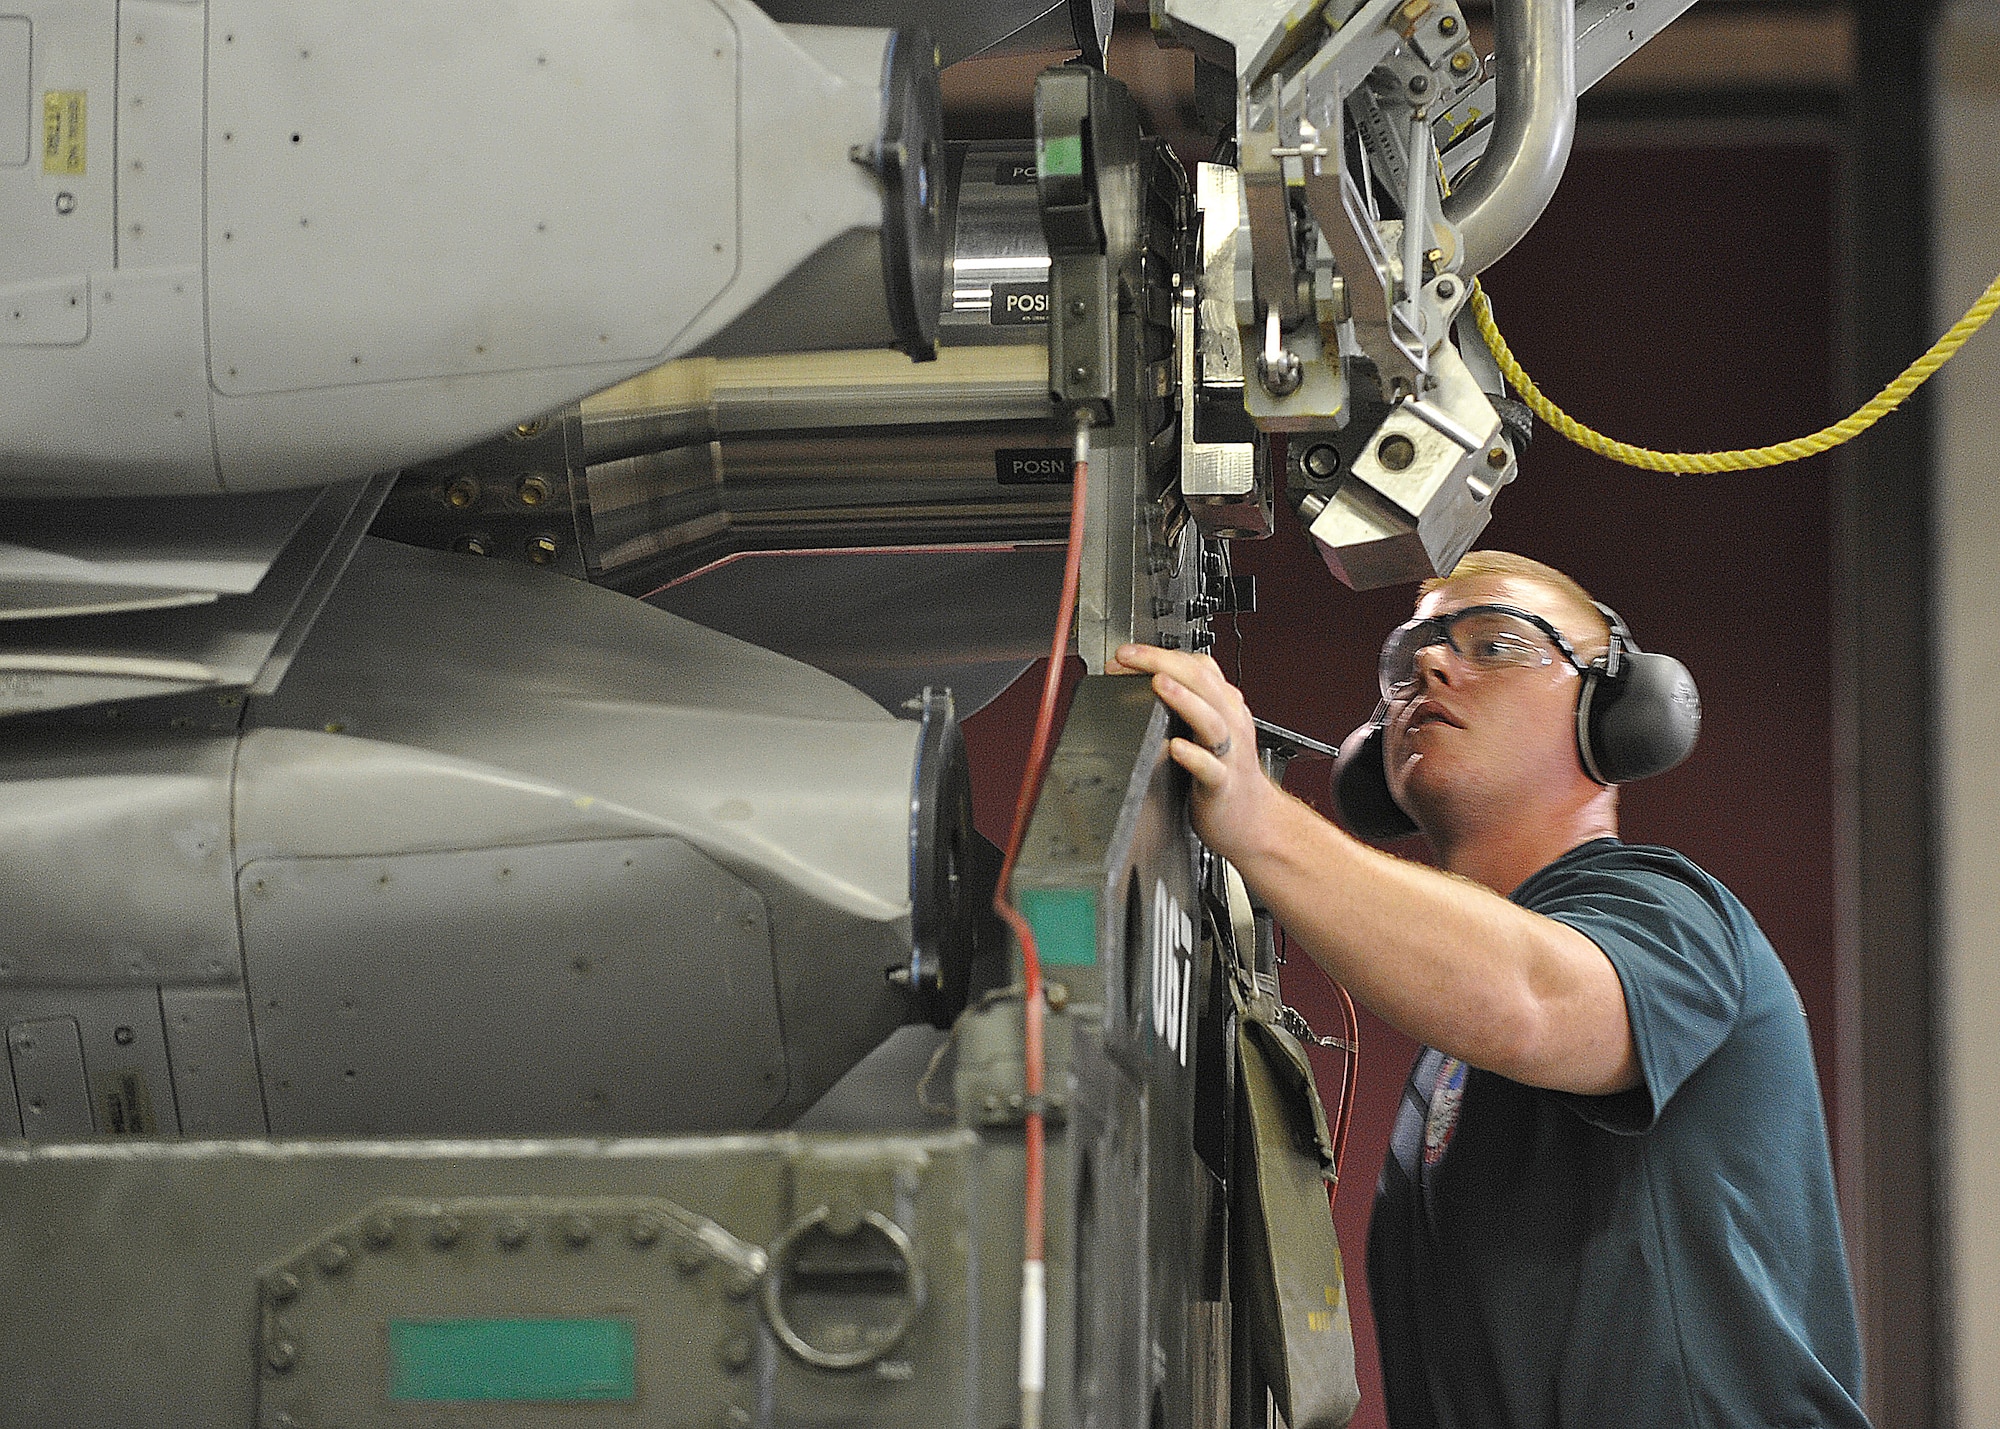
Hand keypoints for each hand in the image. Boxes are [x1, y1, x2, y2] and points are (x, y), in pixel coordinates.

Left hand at [1110, 643, 1277, 862]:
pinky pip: (1211, 770)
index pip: (1196, 666)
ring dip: (1184, 700)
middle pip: (1202, 683)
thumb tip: (1147, 680)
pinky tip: (1176, 749)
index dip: (1160, 655)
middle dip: (1162, 663)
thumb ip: (1189, 704)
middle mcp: (1230, 724)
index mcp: (1225, 706)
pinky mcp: (1224, 786)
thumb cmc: (1227, 773)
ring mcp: (1229, 755)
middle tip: (1129, 656)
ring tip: (1158, 684)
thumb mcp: (1212, 728)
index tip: (1125, 655)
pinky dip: (1195, 757)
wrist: (1255, 820)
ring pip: (1211, 721)